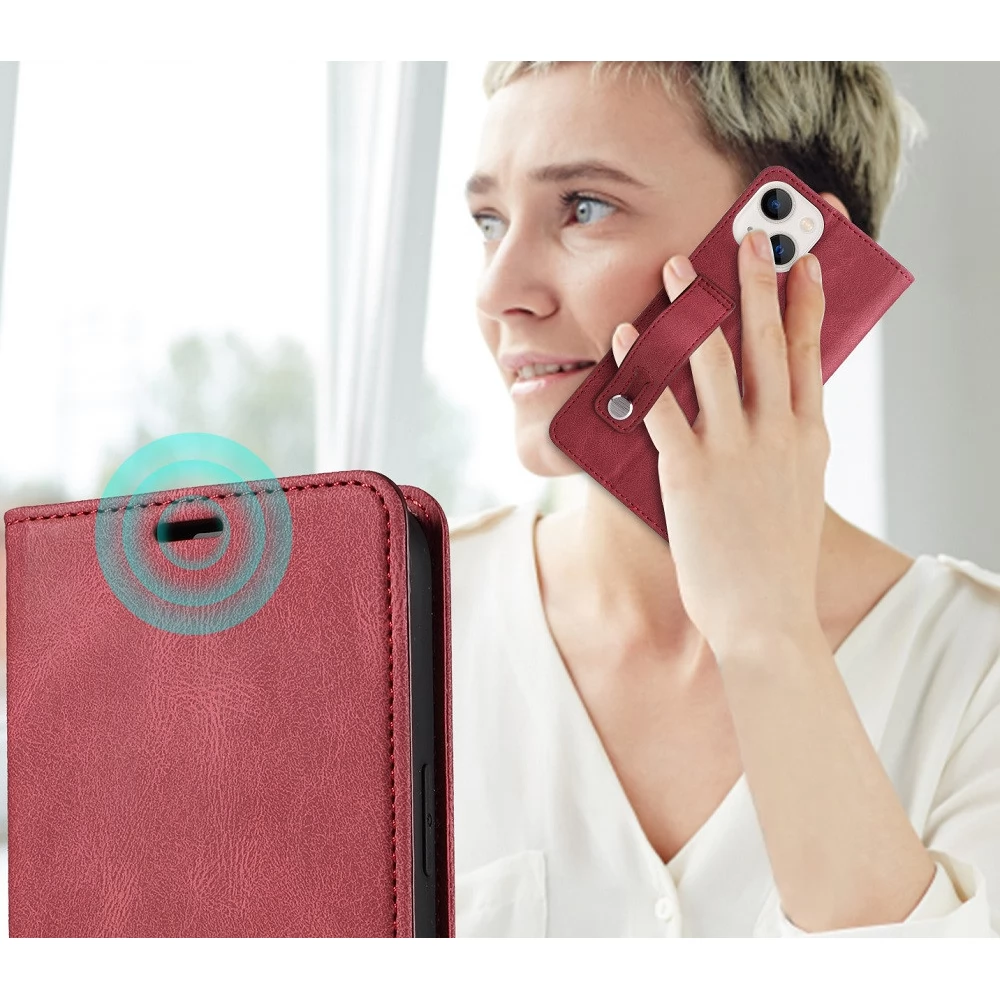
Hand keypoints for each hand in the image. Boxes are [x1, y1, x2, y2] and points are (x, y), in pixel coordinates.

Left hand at [610, 229, 829, 656]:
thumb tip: (769, 414)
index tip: (802, 261)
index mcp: (807, 438)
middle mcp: (776, 434)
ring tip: (675, 268)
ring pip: (714, 363)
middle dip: (754, 283)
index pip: (811, 355)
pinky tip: (627, 338)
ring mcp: (735, 451)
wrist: (766, 617)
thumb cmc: (775, 559)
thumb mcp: (796, 492)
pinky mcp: (691, 473)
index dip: (805, 303)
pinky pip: (662, 407)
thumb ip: (784, 447)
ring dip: (692, 309)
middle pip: (767, 342)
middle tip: (744, 237)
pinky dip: (642, 369)